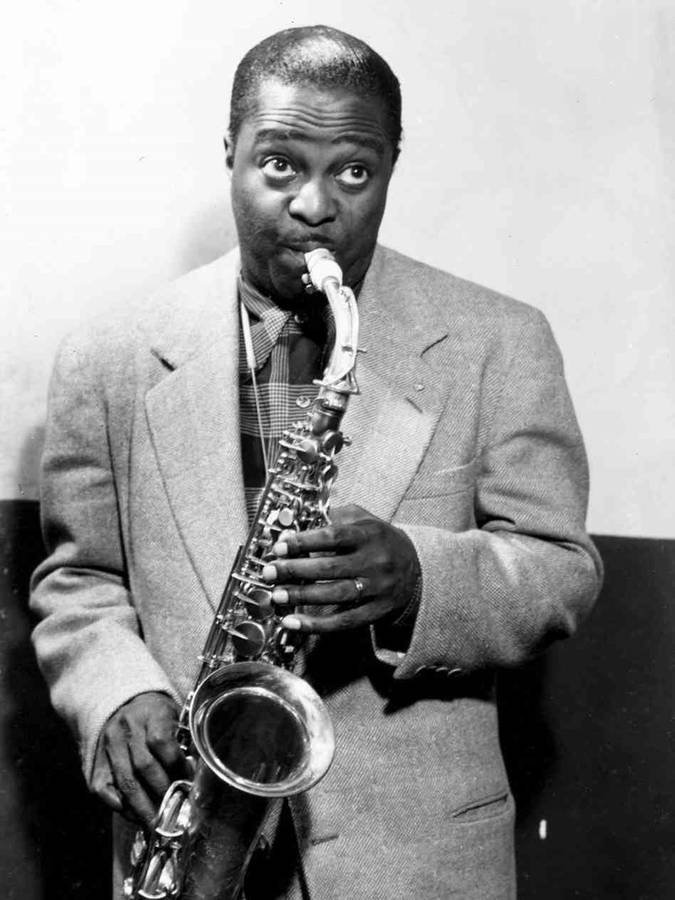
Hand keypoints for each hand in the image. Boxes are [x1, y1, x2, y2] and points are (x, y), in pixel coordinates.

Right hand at [91, 691, 188, 825]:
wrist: (124, 702)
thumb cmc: (156, 715)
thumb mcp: (173, 716)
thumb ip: (182, 741)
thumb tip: (194, 776)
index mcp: (150, 713)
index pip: (161, 742)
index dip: (176, 765)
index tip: (188, 781)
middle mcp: (126, 728)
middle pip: (143, 766)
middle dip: (161, 792)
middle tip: (174, 809)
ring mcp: (108, 745)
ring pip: (124, 781)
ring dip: (141, 807)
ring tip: (155, 822)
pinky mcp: (96, 760)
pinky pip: (102, 788)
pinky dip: (117, 804)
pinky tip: (132, 814)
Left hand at [263, 504, 419, 632]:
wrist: (418, 569)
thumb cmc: (380, 541)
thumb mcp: (365, 520)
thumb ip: (337, 516)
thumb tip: (299, 523)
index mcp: (370, 535)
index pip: (333, 537)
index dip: (304, 541)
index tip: (280, 546)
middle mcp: (374, 561)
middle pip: (330, 567)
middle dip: (295, 570)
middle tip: (270, 571)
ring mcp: (377, 588)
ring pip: (334, 595)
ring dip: (301, 596)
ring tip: (276, 595)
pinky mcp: (377, 611)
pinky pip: (344, 621)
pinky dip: (316, 625)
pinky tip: (293, 622)